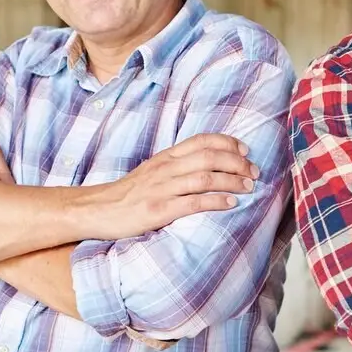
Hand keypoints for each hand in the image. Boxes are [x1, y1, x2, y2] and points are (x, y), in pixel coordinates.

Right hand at [82, 133, 257, 240]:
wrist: (97, 210)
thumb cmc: (128, 194)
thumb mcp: (152, 172)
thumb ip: (176, 166)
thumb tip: (207, 166)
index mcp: (165, 157)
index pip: (201, 141)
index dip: (227, 142)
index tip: (245, 150)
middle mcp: (165, 168)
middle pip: (208, 157)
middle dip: (237, 163)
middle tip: (254, 172)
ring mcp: (161, 189)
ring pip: (204, 177)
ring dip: (231, 181)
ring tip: (248, 187)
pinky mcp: (158, 210)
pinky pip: (192, 203)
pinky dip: (215, 201)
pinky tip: (230, 204)